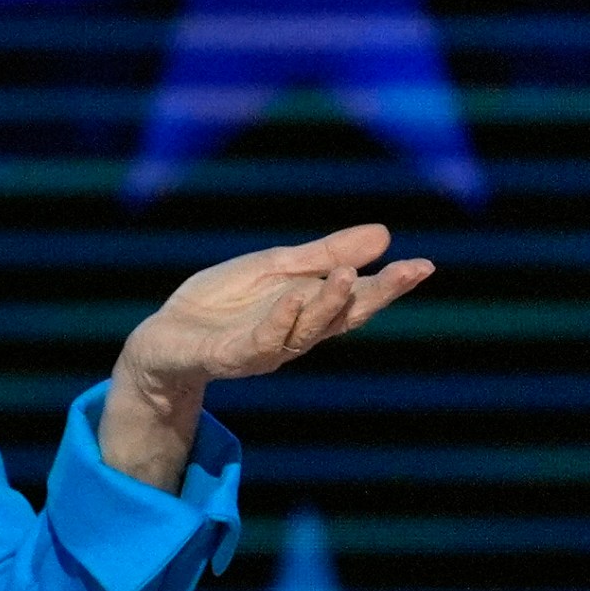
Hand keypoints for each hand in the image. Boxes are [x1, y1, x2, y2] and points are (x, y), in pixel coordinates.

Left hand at [117, 223, 434, 395]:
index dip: (391, 284)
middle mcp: (296, 333)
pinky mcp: (231, 356)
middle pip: (344, 316)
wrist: (165, 335)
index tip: (424, 265)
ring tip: (345, 274)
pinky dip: (280, 319)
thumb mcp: (275, 268)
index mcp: (310, 309)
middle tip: (409, 271)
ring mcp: (266, 348)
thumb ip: (324, 255)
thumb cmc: (222, 304)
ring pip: (307, 330)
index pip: (357, 297)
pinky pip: (261, 341)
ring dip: (328, 304)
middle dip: (377, 295)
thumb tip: (384, 234)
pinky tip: (293, 297)